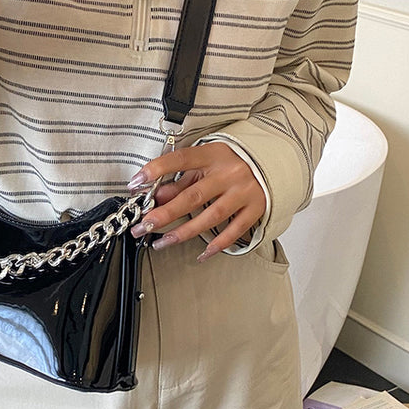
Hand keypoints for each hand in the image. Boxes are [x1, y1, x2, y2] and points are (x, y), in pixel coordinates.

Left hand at [127, 142, 265, 259]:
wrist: (273, 162)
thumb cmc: (232, 162)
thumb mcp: (205, 163)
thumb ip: (180, 179)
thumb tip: (155, 196)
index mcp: (212, 155)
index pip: (180, 160)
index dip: (156, 170)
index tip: (136, 183)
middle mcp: (229, 173)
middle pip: (192, 196)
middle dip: (165, 214)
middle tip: (143, 227)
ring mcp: (244, 192)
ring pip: (210, 217)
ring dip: (183, 233)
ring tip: (161, 243)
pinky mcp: (256, 209)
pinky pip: (234, 231)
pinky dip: (217, 244)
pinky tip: (201, 253)